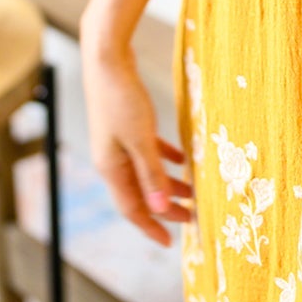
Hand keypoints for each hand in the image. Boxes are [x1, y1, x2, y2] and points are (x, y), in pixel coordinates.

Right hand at [81, 43, 194, 245]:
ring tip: (193, 192)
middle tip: (192, 218)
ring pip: (146, 173)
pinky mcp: (127, 126)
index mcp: (111, 168)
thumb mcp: (140, 139)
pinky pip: (148, 152)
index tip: (171, 242)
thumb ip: (151, 173)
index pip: (132, 208)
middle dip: (165, 207)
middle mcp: (112, 160)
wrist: (107, 59)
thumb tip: (159, 208)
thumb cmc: (122, 98)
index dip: (152, 226)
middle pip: (141, 193)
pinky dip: (165, 159)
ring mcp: (118, 143)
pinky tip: (182, 159)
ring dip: (168, 183)